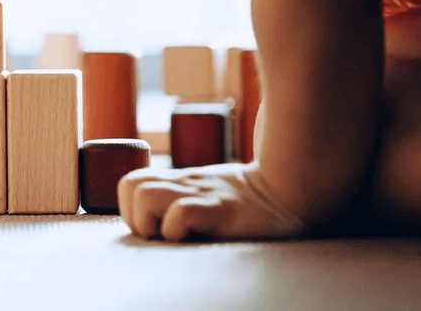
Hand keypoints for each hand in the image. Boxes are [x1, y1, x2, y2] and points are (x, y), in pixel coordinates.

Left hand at [118, 162, 308, 241]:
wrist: (291, 191)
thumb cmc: (249, 202)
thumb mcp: (209, 191)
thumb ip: (184, 197)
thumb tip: (158, 225)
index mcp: (180, 181)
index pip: (130, 182)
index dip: (130, 208)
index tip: (152, 228)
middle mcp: (185, 184)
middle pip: (129, 185)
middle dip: (133, 217)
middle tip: (159, 235)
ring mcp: (201, 194)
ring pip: (144, 195)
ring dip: (150, 223)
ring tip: (173, 237)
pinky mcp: (219, 210)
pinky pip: (180, 213)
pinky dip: (177, 230)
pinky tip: (195, 239)